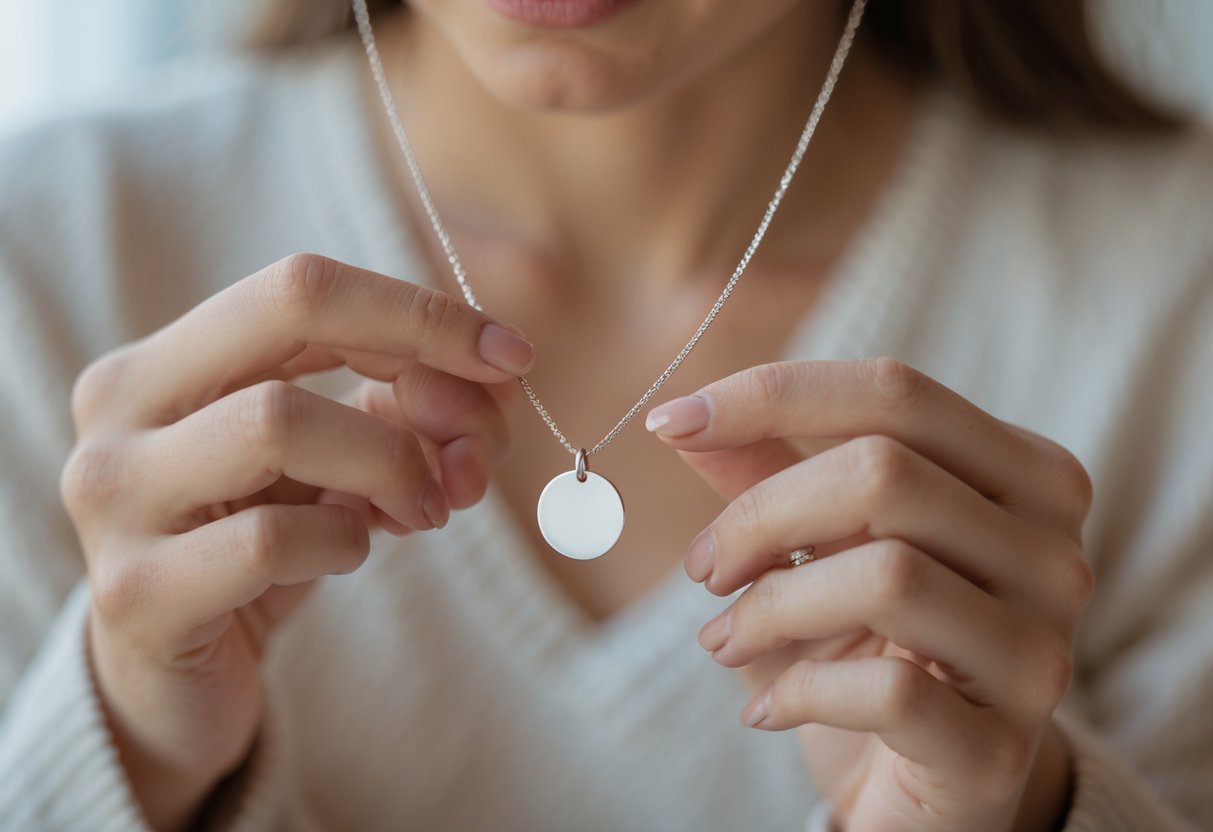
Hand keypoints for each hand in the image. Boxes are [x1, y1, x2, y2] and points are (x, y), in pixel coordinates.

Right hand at [60, 254, 527, 829]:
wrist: (178, 681)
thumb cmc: (260, 551)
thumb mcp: (332, 465)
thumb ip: (400, 411)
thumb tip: (498, 378)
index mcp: (166, 361)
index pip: (304, 285)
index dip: (421, 312)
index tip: (511, 355)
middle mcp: (122, 410)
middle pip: (293, 312)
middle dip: (421, 364)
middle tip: (478, 445)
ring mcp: (115, 498)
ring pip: (280, 420)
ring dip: (390, 464)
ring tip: (418, 512)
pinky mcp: (136, 591)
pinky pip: (271, 539)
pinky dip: (342, 542)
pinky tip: (348, 554)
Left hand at [647, 358, 1092, 831]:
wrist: (931, 789)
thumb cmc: (874, 645)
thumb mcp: (821, 545)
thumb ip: (769, 473)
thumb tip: (685, 422)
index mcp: (1023, 476)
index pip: (895, 393)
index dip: (772, 396)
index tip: (671, 421)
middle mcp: (1052, 552)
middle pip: (884, 473)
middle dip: (760, 513)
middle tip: (706, 567)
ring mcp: (1038, 651)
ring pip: (888, 577)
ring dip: (770, 607)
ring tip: (722, 639)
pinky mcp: (1001, 749)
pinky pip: (887, 690)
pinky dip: (798, 691)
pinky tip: (768, 707)